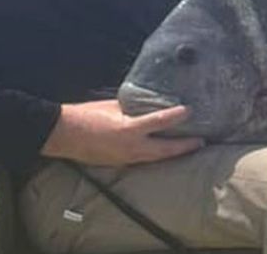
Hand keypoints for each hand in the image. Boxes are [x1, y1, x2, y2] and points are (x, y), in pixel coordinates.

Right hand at [41, 99, 203, 165]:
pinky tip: (163, 151)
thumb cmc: (88, 115)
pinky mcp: (121, 163)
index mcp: (128, 129)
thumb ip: (134, 106)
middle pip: (165, 150)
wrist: (65, 134)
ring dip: (172, 153)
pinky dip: (156, 156)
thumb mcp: (114, 105)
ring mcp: (126, 158)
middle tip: (201, 141)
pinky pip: (144, 160)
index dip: (176, 116)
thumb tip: (149, 102)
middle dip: (184, 147)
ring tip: (188, 147)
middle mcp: (131, 147)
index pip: (159, 122)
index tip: (190, 110)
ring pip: (156, 158)